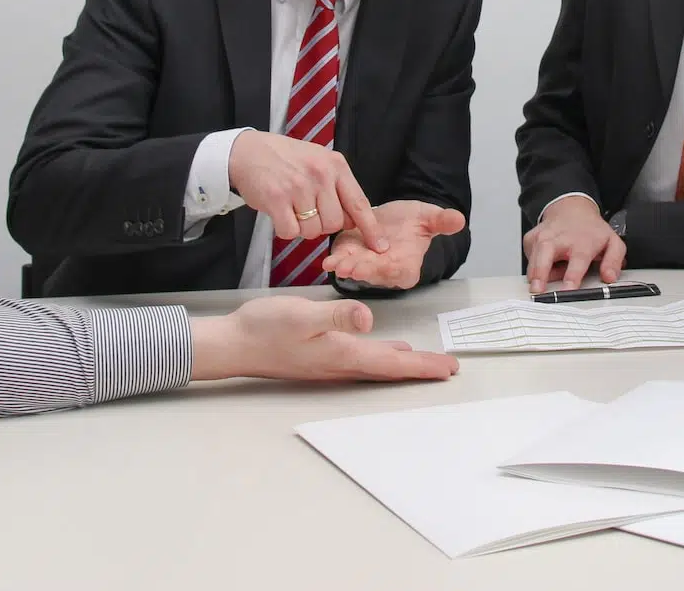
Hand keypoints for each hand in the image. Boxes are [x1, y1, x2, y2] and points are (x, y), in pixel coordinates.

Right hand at [189, 296, 459, 381]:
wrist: (234, 344)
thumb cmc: (264, 329)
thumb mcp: (302, 315)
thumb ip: (336, 316)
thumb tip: (368, 319)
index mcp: (342, 353)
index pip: (392, 362)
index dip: (422, 366)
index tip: (448, 368)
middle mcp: (340, 363)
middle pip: (390, 367)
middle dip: (421, 368)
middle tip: (448, 368)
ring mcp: (330, 361)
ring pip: (377, 364)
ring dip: (404, 364)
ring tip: (426, 363)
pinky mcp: (321, 355)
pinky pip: (362, 359)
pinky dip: (382, 356)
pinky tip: (386, 350)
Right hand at [228, 130, 384, 251]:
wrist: (248, 151)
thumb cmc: (285, 160)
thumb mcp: (319, 162)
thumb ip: (338, 187)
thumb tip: (354, 220)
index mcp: (335, 165)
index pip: (359, 203)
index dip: (370, 229)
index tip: (379, 247)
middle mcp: (320, 174)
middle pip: (334, 223)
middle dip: (323, 225)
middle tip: (308, 212)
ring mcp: (298, 186)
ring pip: (312, 231)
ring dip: (302, 228)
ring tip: (292, 209)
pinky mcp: (276, 198)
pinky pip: (290, 232)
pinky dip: (285, 230)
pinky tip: (280, 214)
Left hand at [322, 201, 464, 288]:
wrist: (390, 217)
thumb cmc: (411, 221)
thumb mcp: (428, 216)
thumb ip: (441, 221)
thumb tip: (459, 219)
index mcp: (407, 266)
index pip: (400, 272)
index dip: (391, 270)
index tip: (384, 265)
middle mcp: (385, 271)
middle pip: (374, 274)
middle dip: (362, 271)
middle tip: (351, 267)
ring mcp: (365, 266)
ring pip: (355, 270)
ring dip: (345, 267)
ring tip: (336, 264)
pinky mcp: (349, 257)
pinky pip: (341, 261)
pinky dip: (335, 261)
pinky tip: (328, 261)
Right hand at [523, 196, 625, 294]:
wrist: (571, 209)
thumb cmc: (590, 231)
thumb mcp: (612, 243)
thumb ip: (614, 261)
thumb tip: (609, 277)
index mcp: (582, 243)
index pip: (577, 260)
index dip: (572, 276)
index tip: (568, 289)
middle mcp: (560, 238)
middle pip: (546, 253)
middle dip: (540, 272)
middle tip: (537, 290)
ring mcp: (543, 236)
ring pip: (534, 258)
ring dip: (535, 274)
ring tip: (540, 285)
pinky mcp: (530, 239)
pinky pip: (529, 258)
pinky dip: (534, 267)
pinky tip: (546, 263)